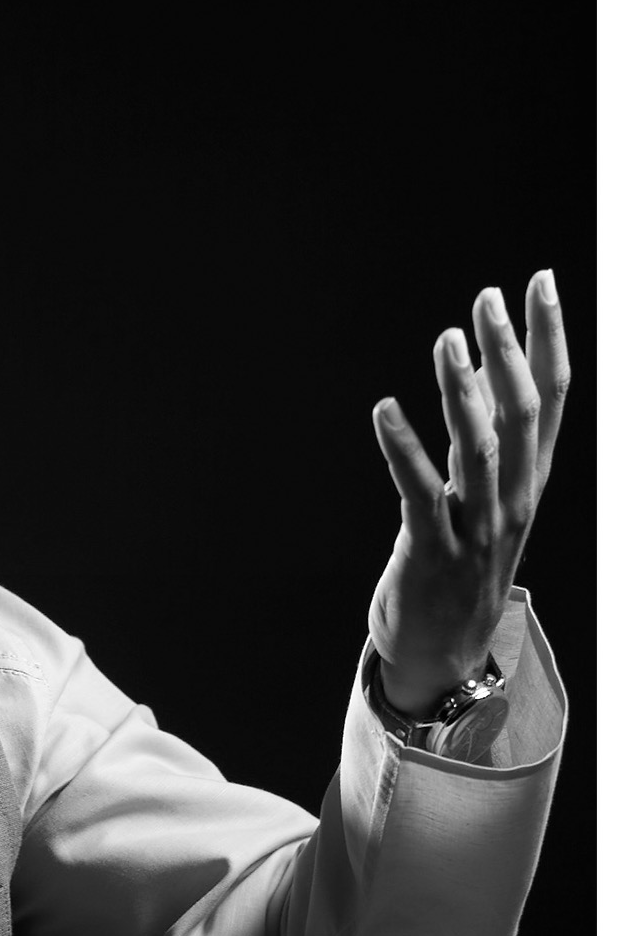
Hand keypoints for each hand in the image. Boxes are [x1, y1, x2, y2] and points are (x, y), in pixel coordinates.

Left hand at [368, 272, 569, 716]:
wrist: (443, 653)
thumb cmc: (459, 564)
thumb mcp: (481, 494)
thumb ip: (484, 434)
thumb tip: (482, 368)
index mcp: (529, 481)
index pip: (553, 399)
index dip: (550, 339)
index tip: (541, 282)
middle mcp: (512, 500)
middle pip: (524, 415)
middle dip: (510, 351)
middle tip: (487, 298)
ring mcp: (476, 529)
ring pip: (481, 449)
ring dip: (463, 390)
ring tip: (447, 339)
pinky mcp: (432, 551)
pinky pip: (420, 492)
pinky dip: (402, 448)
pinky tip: (383, 410)